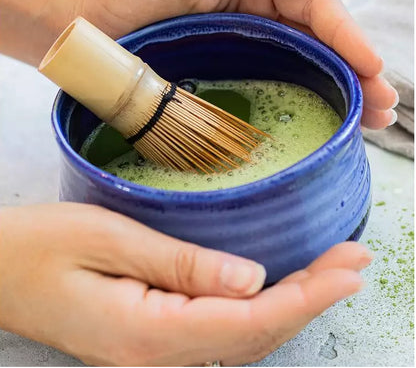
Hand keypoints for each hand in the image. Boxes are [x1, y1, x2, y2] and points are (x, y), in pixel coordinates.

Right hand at [0, 203, 371, 365]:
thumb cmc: (41, 247)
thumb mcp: (108, 240)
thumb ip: (181, 264)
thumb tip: (252, 279)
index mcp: (147, 333)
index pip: (248, 322)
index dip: (306, 298)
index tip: (348, 271)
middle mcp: (158, 355)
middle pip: (255, 332)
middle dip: (312, 296)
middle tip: (353, 260)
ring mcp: (156, 351)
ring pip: (244, 334)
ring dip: (293, 302)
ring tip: (332, 270)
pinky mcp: (154, 335)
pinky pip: (222, 328)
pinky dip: (262, 309)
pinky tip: (282, 287)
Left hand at [78, 0, 396, 129]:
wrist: (97, 23)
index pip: (316, 8)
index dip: (348, 38)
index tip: (373, 70)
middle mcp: (259, 14)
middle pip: (322, 42)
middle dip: (357, 72)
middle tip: (384, 108)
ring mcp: (248, 46)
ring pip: (307, 66)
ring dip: (342, 91)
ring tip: (371, 121)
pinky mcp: (233, 72)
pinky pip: (278, 83)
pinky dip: (306, 100)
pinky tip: (326, 118)